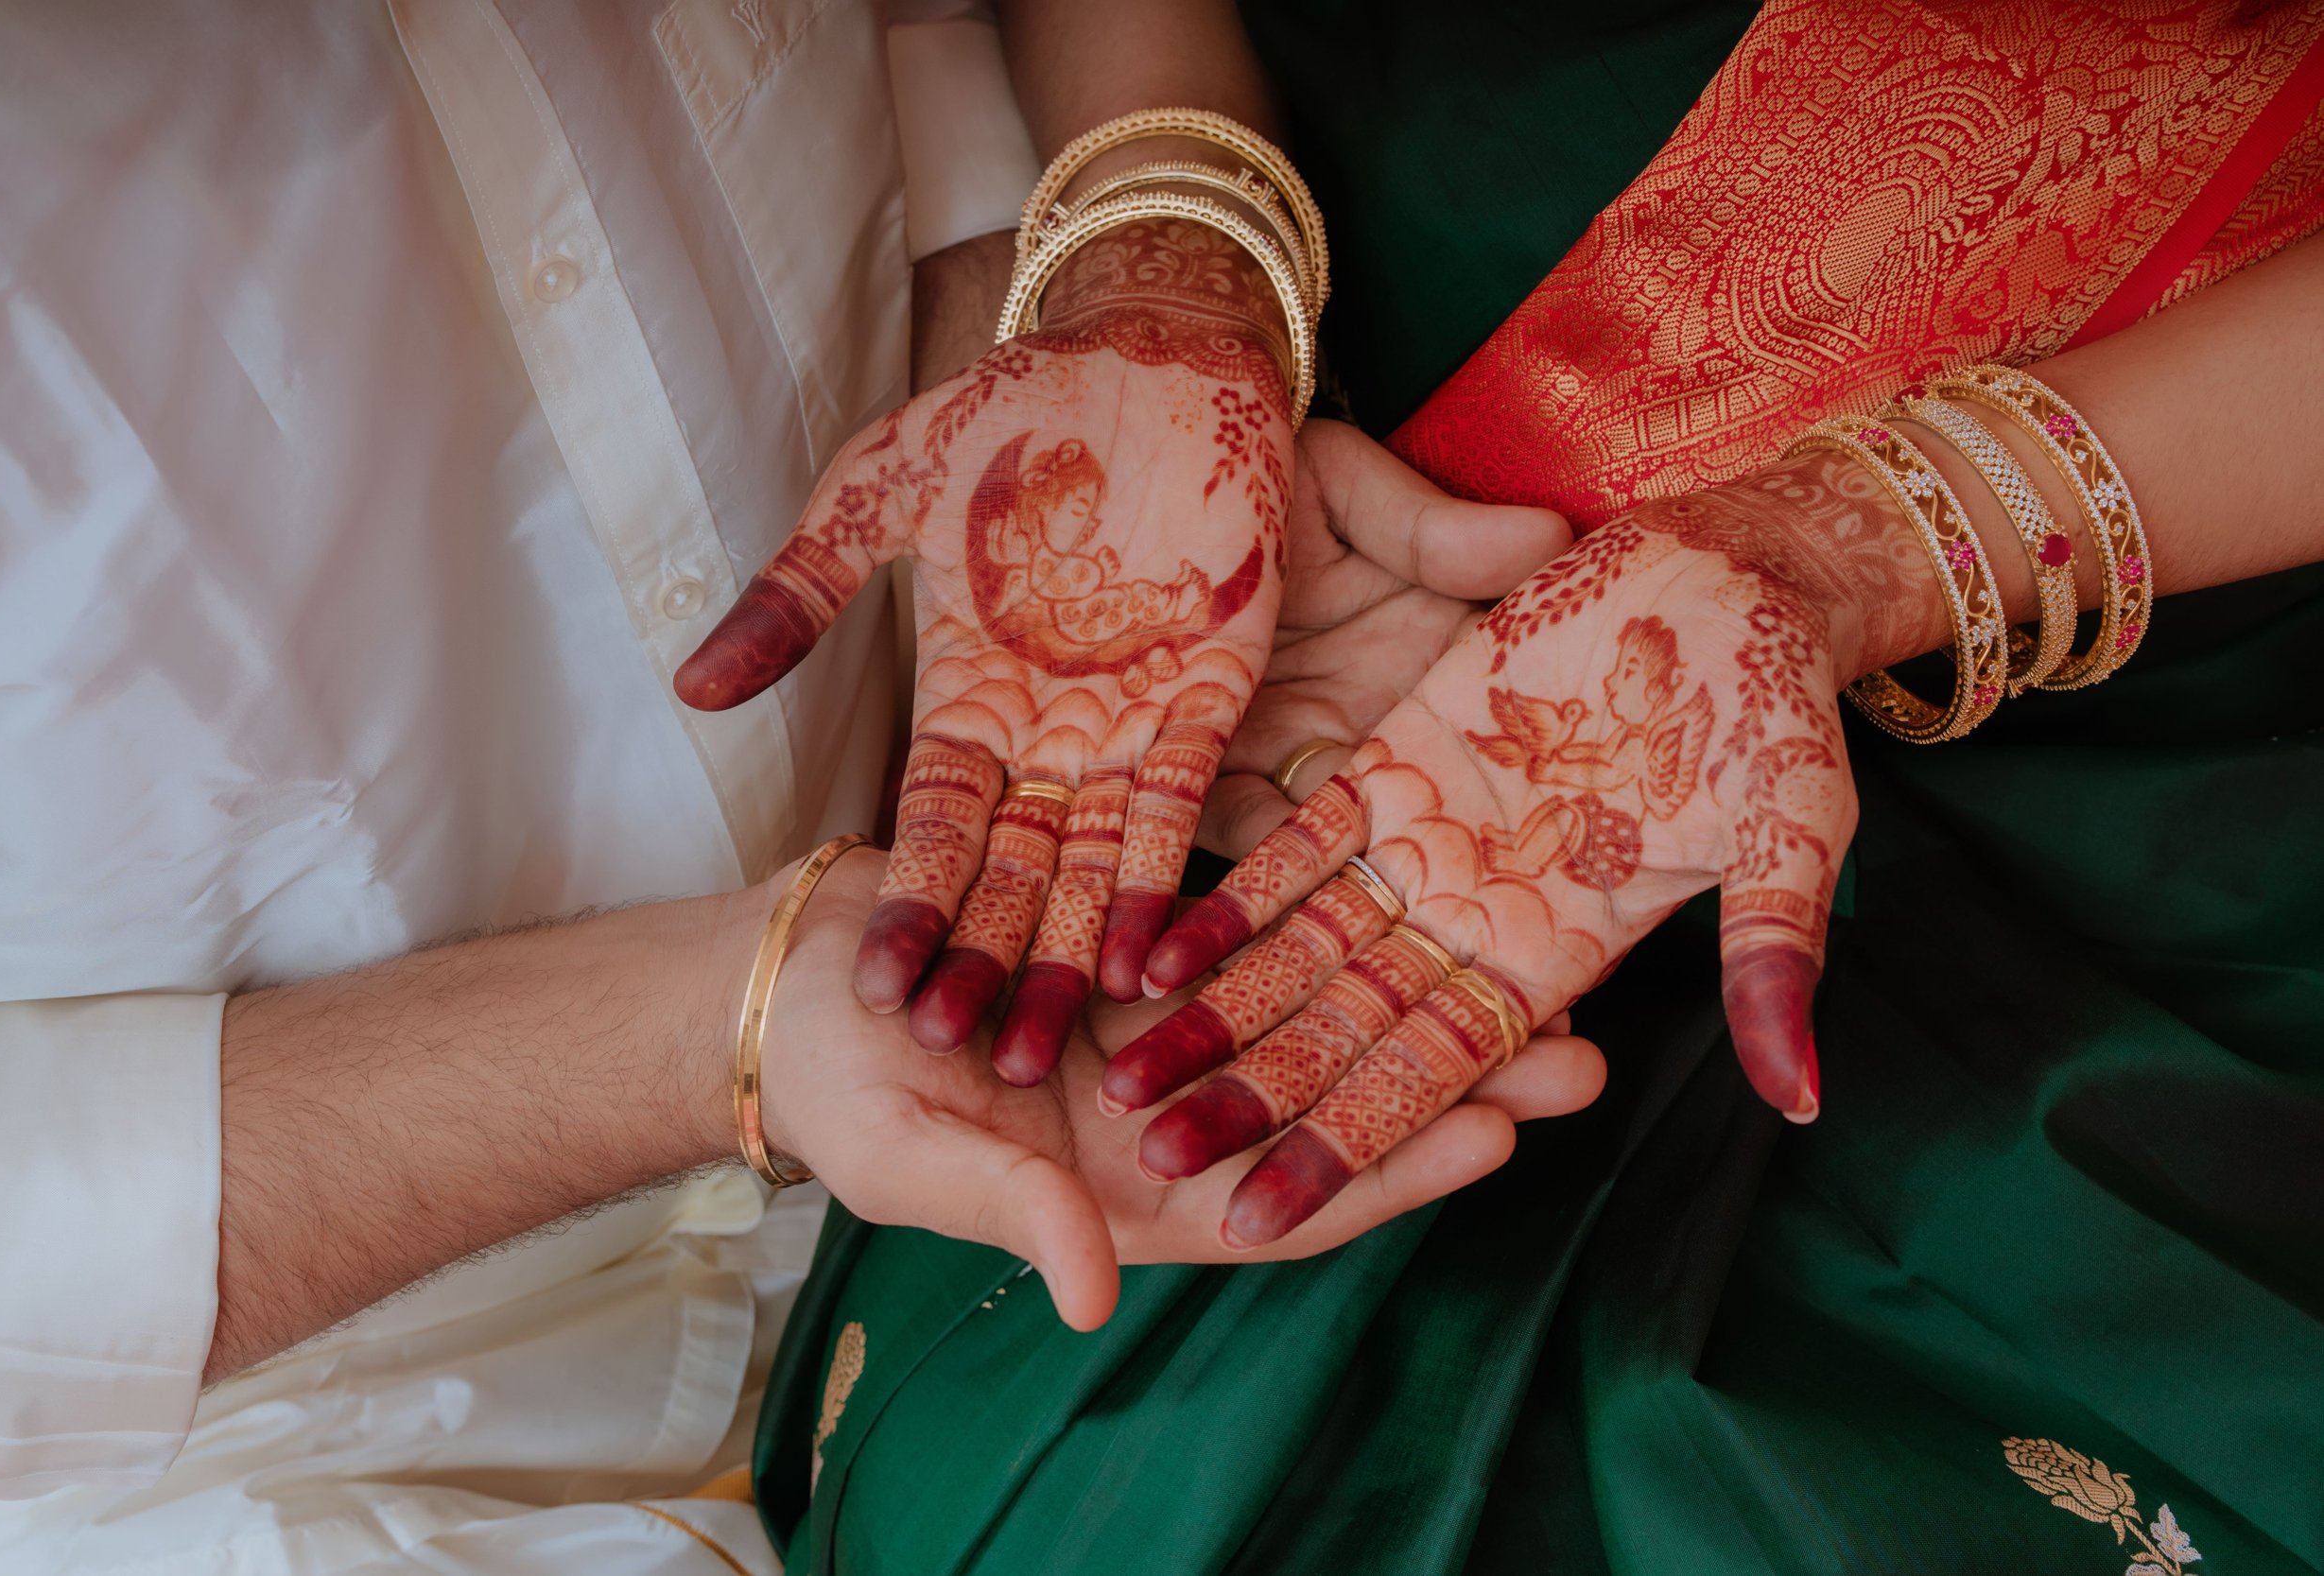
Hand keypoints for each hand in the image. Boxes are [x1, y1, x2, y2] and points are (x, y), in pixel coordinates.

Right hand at [676, 217, 1292, 1071]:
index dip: (908, 903)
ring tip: (1045, 1050)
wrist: (1144, 346)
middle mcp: (1045, 730)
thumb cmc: (1008, 409)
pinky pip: (1182, 805)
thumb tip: (690, 687)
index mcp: (966, 695)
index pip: (930, 822)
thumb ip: (798, 593)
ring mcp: (1128, 720)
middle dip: (986, 962)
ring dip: (1065, 950)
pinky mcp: (1208, 695)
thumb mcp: (877, 492)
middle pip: (1010, 868)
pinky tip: (1143, 960)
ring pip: (1091, 863)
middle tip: (962, 1061)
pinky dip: (1159, 880)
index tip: (876, 991)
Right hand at [757, 848, 1604, 1328]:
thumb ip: (1010, 1216)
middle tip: (1579, 1052)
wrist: (790, 983)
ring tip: (1537, 961)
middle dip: (1451, 1083)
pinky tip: (1410, 883)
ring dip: (1416, 993)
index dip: (1387, 1175)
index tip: (1492, 1140)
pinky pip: (1261, 935)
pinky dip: (1330, 917)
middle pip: (1334, 1106)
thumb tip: (1094, 1299)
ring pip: (1318, 1014)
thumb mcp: (914, 1160)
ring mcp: (1174, 1028)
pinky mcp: (1157, 945)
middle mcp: (1178, 1117)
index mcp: (1136, 1196)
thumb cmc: (839, 1093)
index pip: (1288, 1200)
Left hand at [1105, 449, 1940, 1246]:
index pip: (1435, 1070)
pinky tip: (1145, 948)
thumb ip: (1772, 947)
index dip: (1348, 1144)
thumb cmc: (1778, 695)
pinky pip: (1288, 845)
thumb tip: (1798, 1103)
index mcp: (1562, 947)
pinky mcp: (1389, 763)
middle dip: (1251, 1099)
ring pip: (1298, 951)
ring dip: (1213, 1015)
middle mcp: (1477, 914)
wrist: (1732, 577)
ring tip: (1114, 1081)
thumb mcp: (1794, 816)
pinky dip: (1224, 897)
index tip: (1262, 1218)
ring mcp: (1425, 842)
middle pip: (1343, 1029)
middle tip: (1145, 1161)